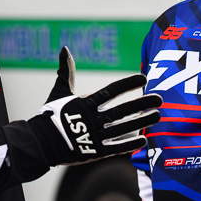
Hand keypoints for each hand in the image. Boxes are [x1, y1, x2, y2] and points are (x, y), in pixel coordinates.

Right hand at [29, 47, 161, 165]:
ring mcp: (94, 135)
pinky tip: (144, 140)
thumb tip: (64, 49)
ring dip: (142, 122)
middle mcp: (92, 118)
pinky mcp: (94, 152)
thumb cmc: (51, 115)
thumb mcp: (59, 91)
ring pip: (123, 128)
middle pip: (123, 110)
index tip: (143, 78)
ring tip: (157, 116)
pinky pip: (116, 147)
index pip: (111, 91)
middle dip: (142, 103)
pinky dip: (130, 144)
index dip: (127, 84)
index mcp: (85, 103)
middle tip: (159, 99)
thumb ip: (66, 71)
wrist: (40, 143)